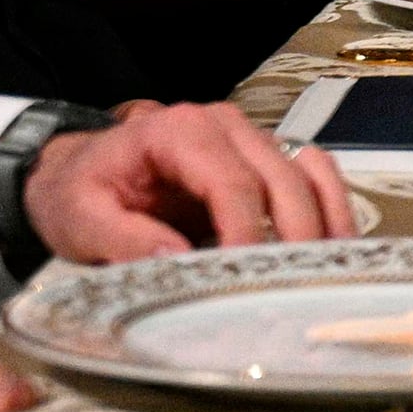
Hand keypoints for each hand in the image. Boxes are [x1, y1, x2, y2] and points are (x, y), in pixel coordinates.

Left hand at [27, 100, 357, 261]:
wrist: (77, 172)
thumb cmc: (78, 192)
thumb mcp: (79, 218)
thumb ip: (121, 237)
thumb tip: (175, 258)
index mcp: (178, 130)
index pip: (231, 182)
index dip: (246, 232)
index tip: (247, 276)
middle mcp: (224, 125)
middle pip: (280, 178)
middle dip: (294, 234)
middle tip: (294, 286)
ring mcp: (250, 138)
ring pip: (308, 173)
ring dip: (325, 221)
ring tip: (327, 270)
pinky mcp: (263, 158)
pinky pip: (314, 172)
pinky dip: (331, 205)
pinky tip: (335, 244)